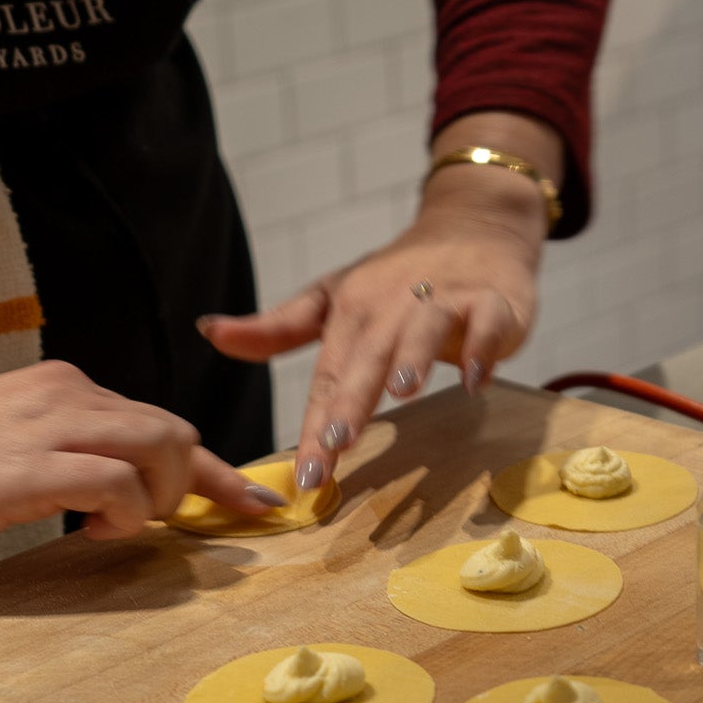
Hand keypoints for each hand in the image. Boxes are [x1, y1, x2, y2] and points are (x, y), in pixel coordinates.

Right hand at [0, 360, 283, 552]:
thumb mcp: (14, 446)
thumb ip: (69, 456)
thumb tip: (123, 494)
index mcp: (65, 388)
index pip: (163, 422)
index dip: (219, 471)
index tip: (254, 504)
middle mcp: (67, 394)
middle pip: (178, 432)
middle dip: (193, 489)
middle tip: (158, 527)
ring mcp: (48, 425)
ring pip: (161, 447)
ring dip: (160, 500)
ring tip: (117, 525)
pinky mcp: (28, 466)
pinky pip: (115, 481)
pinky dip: (124, 512)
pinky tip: (92, 530)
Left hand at [201, 188, 542, 485]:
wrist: (472, 226)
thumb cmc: (396, 277)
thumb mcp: (334, 299)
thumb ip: (278, 328)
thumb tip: (209, 333)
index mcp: (352, 313)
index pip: (328, 377)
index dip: (314, 426)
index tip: (305, 476)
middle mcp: (393, 307)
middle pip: (368, 357)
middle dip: (351, 402)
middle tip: (334, 446)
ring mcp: (445, 300)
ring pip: (425, 328)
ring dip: (414, 357)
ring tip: (402, 393)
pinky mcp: (492, 301)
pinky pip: (488, 322)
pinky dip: (483, 347)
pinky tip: (477, 379)